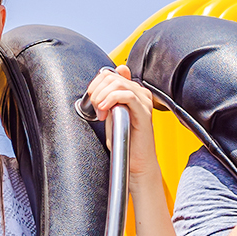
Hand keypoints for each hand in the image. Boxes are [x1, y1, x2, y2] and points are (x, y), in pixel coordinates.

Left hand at [85, 65, 158, 187]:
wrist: (134, 162)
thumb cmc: (125, 141)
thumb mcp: (111, 113)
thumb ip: (108, 95)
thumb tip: (107, 76)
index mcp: (134, 91)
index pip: (110, 73)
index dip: (95, 84)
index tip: (93, 100)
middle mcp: (141, 93)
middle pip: (112, 77)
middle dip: (97, 91)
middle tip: (95, 109)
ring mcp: (144, 101)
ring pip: (117, 84)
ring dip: (102, 97)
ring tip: (100, 112)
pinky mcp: (144, 112)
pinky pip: (126, 95)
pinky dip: (111, 100)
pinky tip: (105, 112)